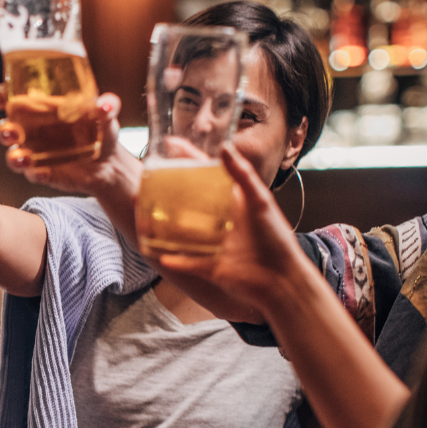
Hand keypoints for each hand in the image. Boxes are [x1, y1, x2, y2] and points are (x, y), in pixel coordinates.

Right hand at [0, 87, 141, 198]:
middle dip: (3, 131)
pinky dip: (36, 174)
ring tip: (24, 158)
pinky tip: (42, 173)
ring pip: (13, 155)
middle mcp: (30, 130)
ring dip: (14, 157)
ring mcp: (35, 154)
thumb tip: (106, 105)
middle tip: (11, 132)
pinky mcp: (44, 173)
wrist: (109, 163)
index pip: (9, 98)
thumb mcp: (105, 115)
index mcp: (37, 108)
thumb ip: (106, 106)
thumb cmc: (100, 129)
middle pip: (5, 128)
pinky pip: (34, 174)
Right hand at [155, 142, 313, 317]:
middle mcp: (220, 222)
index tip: (170, 146)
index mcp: (232, 202)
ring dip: (165, 227)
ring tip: (144, 214)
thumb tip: (224, 147)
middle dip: (169, 193)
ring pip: (183, 234)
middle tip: (147, 181)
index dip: (189, 160)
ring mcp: (213, 245)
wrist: (282, 281)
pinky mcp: (210, 268)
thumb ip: (243, 175)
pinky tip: (157, 253)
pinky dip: (174, 259)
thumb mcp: (260, 201)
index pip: (205, 177)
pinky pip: (187, 263)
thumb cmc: (276, 239)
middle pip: (189, 204)